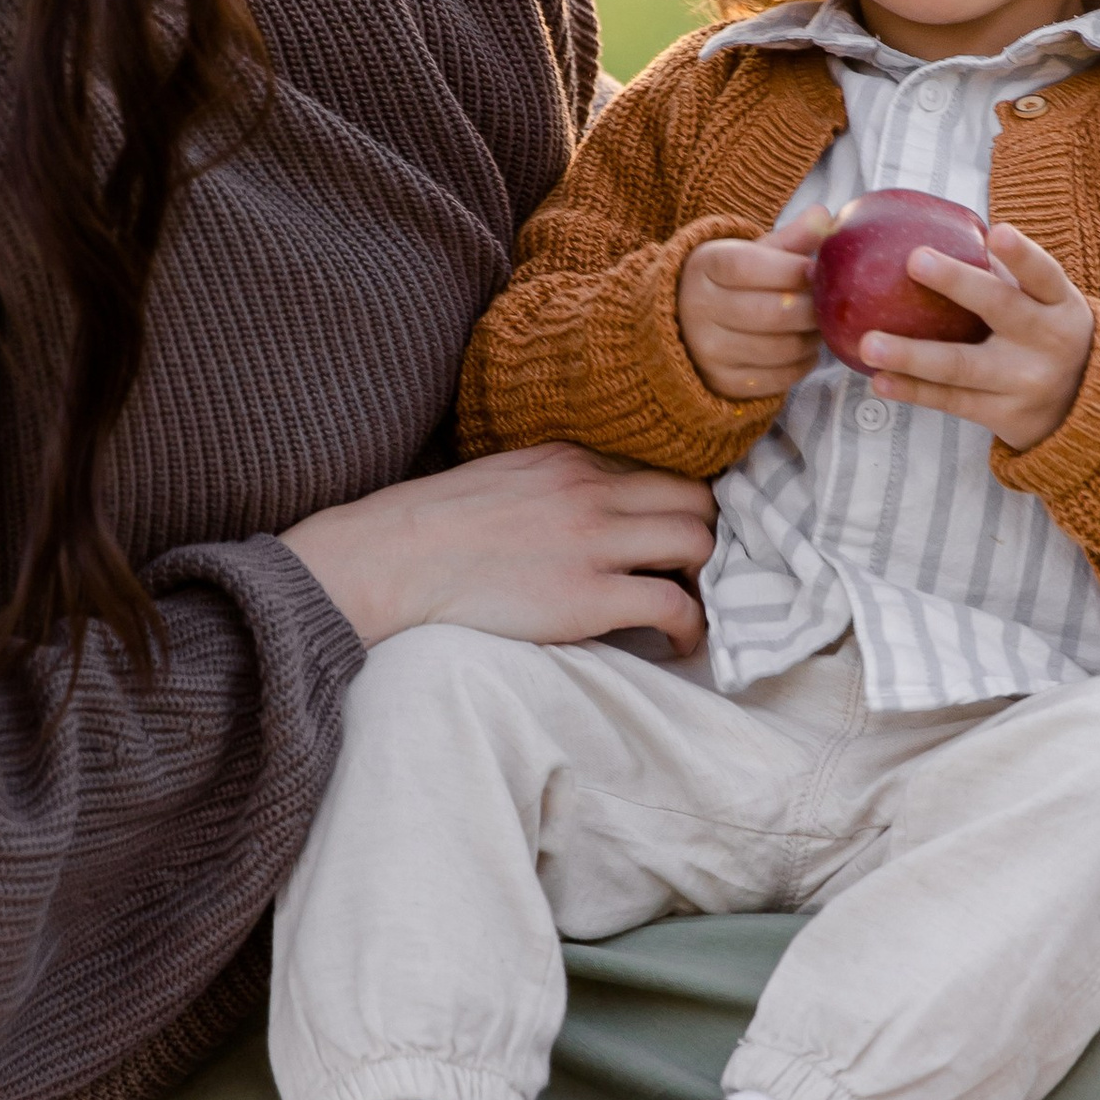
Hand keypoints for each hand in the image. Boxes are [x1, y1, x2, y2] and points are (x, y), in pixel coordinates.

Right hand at [284, 444, 716, 654]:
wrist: (389, 560)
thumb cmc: (431, 529)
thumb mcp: (503, 477)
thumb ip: (555, 483)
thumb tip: (590, 510)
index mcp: (570, 457)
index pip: (662, 468)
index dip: (684, 505)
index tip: (683, 534)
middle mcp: (591, 490)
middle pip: (696, 498)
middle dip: (711, 536)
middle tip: (699, 574)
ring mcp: (592, 542)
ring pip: (698, 543)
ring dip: (709, 578)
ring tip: (694, 606)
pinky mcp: (587, 597)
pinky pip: (673, 605)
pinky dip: (692, 626)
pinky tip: (680, 642)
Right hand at [676, 205, 835, 401]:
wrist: (685, 324)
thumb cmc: (730, 282)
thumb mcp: (750, 254)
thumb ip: (788, 240)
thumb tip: (824, 217)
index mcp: (704, 267)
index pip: (747, 267)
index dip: (789, 269)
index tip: (815, 270)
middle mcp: (698, 309)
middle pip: (772, 313)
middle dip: (812, 308)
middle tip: (829, 303)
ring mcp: (707, 351)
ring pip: (780, 349)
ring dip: (812, 338)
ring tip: (818, 325)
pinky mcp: (722, 383)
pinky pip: (778, 379)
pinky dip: (802, 364)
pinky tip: (805, 349)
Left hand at [855, 219, 1096, 453]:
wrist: (1088, 410)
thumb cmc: (1047, 336)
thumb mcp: (1047, 305)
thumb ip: (1006, 274)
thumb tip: (940, 227)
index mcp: (1059, 304)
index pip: (1043, 274)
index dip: (1022, 256)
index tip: (997, 233)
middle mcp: (1047, 341)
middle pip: (1000, 308)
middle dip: (957, 283)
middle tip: (914, 260)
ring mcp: (1025, 381)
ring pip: (962, 365)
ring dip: (912, 355)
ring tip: (870, 344)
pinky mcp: (1005, 415)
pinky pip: (952, 401)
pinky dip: (914, 391)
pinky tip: (880, 380)